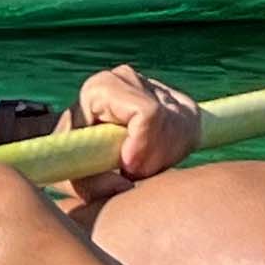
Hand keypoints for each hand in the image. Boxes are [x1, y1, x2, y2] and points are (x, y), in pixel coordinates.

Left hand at [64, 63, 201, 200]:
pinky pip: (190, 128)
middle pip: (168, 122)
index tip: (128, 169)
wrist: (79, 144)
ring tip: (139, 167)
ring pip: (183, 127)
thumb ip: (91, 185)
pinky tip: (153, 158)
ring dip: (165, 158)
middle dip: (155, 157)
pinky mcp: (171, 98)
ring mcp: (151, 85)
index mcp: (101, 87)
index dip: (143, 144)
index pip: (147, 113)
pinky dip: (176, 151)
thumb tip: (124, 187)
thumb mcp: (74, 175)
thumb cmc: (74, 158)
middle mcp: (127, 78)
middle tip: (132, 173)